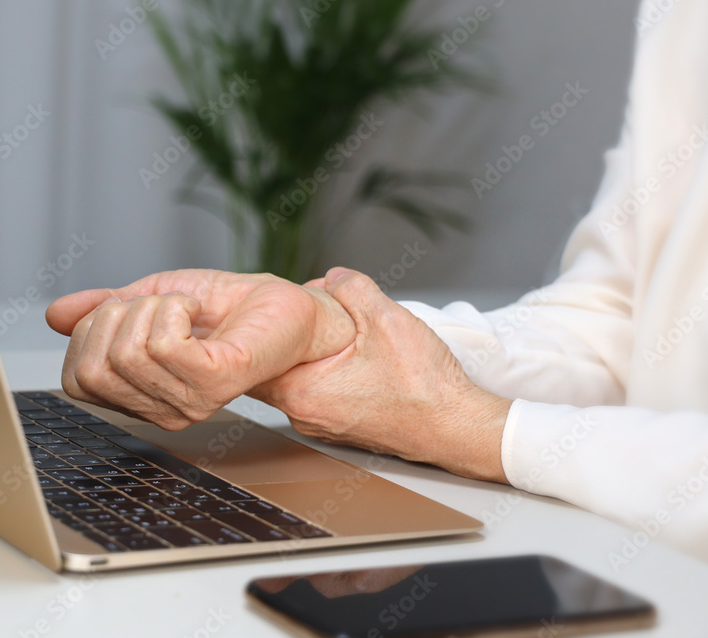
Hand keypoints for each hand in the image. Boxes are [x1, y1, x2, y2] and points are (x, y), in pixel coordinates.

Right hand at [45, 270, 355, 429]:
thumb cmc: (225, 308)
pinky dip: (174, 307)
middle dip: (117, 316)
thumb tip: (55, 315)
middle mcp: (162, 410)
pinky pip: (163, 341)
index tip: (127, 311)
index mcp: (139, 398)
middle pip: (95, 367)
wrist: (283, 308)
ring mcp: (189, 402)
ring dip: (152, 306)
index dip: (88, 333)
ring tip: (184, 309)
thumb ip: (101, 310)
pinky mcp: (215, 382)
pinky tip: (197, 312)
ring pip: (128, 350)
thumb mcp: (147, 298)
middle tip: (158, 306)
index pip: (76, 380)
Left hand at [249, 268, 511, 481]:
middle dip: (282, 339)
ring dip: (304, 357)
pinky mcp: (339, 429)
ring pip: (293, 382)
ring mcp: (320, 426)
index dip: (256, 328)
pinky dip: (321, 374)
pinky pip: (315, 395)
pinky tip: (344, 358)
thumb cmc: (425, 387)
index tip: (264, 309)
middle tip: (294, 314)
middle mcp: (303, 415)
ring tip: (326, 334)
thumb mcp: (387, 318)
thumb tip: (332, 276)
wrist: (456, 429)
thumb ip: (351, 287)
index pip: (251, 358)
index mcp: (301, 391)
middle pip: (270, 368)